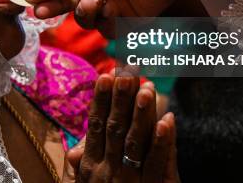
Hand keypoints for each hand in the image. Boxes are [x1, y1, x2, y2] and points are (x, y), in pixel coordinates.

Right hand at [24, 0, 186, 34]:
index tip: (28, 3)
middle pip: (70, 3)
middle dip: (55, 8)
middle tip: (42, 13)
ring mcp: (115, 1)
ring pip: (88, 18)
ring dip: (83, 13)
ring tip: (90, 3)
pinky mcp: (130, 17)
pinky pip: (109, 29)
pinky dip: (105, 21)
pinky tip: (109, 8)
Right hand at [62, 73, 178, 182]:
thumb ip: (81, 168)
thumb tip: (74, 149)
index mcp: (90, 167)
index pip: (94, 126)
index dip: (100, 100)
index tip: (105, 75)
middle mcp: (105, 172)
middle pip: (113, 128)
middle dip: (120, 98)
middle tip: (126, 71)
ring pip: (134, 142)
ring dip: (140, 113)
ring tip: (146, 88)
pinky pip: (157, 164)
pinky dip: (163, 142)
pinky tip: (167, 120)